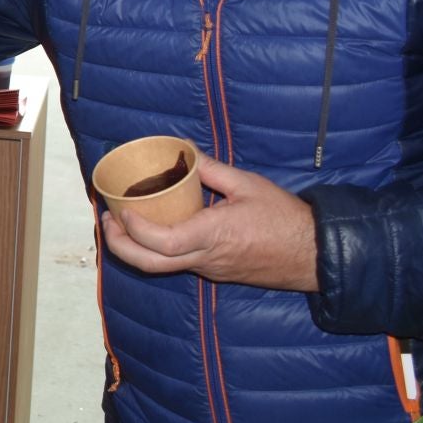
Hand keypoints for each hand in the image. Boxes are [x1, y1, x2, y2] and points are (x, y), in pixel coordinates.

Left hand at [100, 155, 316, 291]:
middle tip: (107, 220)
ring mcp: (210, 269)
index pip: (161, 242)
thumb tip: (184, 150)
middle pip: (150, 264)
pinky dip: (157, 250)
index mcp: (213, 236)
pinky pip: (179, 264)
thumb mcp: (249, 185)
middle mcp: (206, 258)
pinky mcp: (215, 271)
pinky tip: (155, 228)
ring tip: (122, 222)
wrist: (315, 254)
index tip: (121, 209)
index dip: (134, 229)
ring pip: (162, 267)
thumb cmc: (285, 218)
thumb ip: (212, 169)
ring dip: (135, 248)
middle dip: (120, 245)